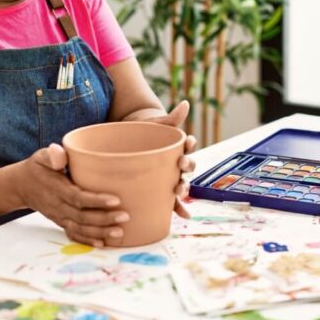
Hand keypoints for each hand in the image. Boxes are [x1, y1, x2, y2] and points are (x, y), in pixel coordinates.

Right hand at [17, 144, 127, 246]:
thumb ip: (50, 155)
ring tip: (119, 232)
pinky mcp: (62, 222)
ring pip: (81, 229)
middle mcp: (59, 206)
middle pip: (83, 217)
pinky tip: (102, 244)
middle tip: (125, 217)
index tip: (115, 200)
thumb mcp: (41, 157)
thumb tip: (59, 153)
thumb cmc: (37, 169)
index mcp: (57, 189)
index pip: (78, 197)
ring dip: (100, 233)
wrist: (21, 186)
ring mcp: (60, 217)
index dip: (97, 201)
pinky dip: (87, 241)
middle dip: (104, 219)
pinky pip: (74, 235)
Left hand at [136, 100, 196, 217]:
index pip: (188, 147)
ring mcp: (166, 176)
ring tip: (179, 190)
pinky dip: (178, 208)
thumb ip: (171, 118)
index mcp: (176, 148)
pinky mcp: (158, 188)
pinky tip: (184, 216)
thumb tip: (186, 103)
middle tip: (181, 166)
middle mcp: (174, 163)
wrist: (130, 142)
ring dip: (183, 188)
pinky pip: (170, 200)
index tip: (189, 142)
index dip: (190, 146)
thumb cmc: (144, 132)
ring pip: (180, 183)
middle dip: (187, 167)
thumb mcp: (155, 124)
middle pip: (186, 167)